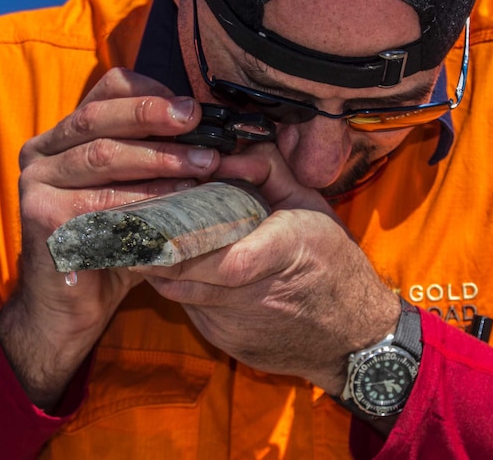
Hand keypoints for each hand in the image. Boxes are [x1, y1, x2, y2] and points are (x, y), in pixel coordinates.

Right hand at [0, 67, 220, 409]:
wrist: (70, 307)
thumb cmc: (113, 243)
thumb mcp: (137, 193)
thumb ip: (160, 160)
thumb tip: (216, 134)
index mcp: (63, 136)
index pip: (104, 91)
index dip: (150, 94)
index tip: (192, 108)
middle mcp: (41, 152)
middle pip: (99, 117)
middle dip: (155, 116)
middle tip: (199, 122)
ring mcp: (35, 183)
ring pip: (102, 156)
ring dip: (159, 159)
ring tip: (204, 166)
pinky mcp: (40, 216)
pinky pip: (98, 203)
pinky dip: (143, 202)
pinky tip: (178, 206)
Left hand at [139, 143, 401, 394]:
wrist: (352, 337)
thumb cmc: (334, 263)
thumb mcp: (311, 206)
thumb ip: (270, 172)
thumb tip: (228, 150)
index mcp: (283, 253)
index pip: (224, 259)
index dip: (182, 244)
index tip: (156, 223)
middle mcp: (256, 295)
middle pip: (187, 277)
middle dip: (157, 251)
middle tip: (139, 225)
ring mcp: (238, 325)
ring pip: (181, 294)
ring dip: (166, 269)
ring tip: (158, 243)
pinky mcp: (227, 342)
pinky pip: (193, 310)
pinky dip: (187, 288)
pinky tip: (195, 270)